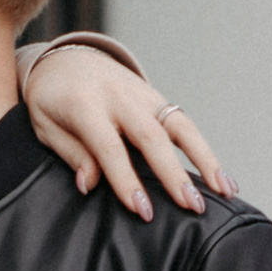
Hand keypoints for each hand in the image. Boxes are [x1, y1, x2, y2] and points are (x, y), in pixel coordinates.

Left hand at [23, 45, 229, 218]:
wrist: (65, 60)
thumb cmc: (51, 101)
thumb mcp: (46, 127)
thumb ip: (71, 153)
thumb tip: (90, 184)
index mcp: (86, 105)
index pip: (110, 147)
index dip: (126, 180)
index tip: (143, 210)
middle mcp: (120, 98)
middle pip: (152, 137)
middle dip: (174, 174)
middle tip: (191, 206)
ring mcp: (144, 96)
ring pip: (180, 127)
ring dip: (206, 160)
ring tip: (225, 190)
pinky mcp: (158, 99)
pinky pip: (185, 126)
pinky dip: (205, 152)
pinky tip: (221, 178)